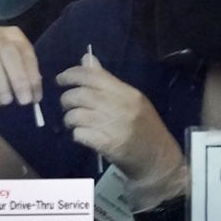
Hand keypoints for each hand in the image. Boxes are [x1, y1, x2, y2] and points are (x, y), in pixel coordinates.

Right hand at [0, 26, 41, 131]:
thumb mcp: (15, 76)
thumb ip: (26, 81)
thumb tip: (35, 96)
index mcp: (14, 36)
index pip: (26, 53)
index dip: (32, 76)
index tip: (35, 98)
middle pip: (9, 52)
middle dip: (18, 78)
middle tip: (24, 101)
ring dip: (0, 81)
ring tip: (6, 101)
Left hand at [56, 53, 186, 205]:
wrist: (159, 161)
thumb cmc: (145, 129)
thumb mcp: (131, 101)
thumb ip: (107, 81)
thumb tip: (86, 60)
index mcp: (127, 93)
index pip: (93, 76)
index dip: (71, 74)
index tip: (61, 79)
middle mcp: (120, 106)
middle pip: (80, 95)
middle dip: (66, 99)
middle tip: (67, 105)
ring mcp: (114, 126)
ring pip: (76, 115)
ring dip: (70, 119)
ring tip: (74, 123)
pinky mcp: (107, 144)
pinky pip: (80, 134)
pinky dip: (77, 135)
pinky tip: (83, 136)